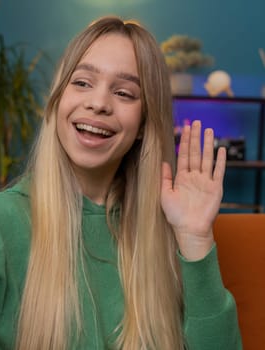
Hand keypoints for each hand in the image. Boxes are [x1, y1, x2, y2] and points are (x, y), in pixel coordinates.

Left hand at [161, 120, 225, 260]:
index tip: (185, 128)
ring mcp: (205, 181)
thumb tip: (163, 162)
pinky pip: (219, 172)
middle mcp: (194, 177)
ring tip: (209, 130)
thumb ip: (164, 178)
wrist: (189, 229)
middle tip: (196, 122)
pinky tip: (221, 149)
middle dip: (195, 138)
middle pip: (195, 153)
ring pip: (207, 158)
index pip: (183, 155)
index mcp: (181, 178)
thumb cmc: (175, 215)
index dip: (184, 142)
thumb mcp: (164, 194)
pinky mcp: (215, 188)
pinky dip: (220, 161)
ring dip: (208, 144)